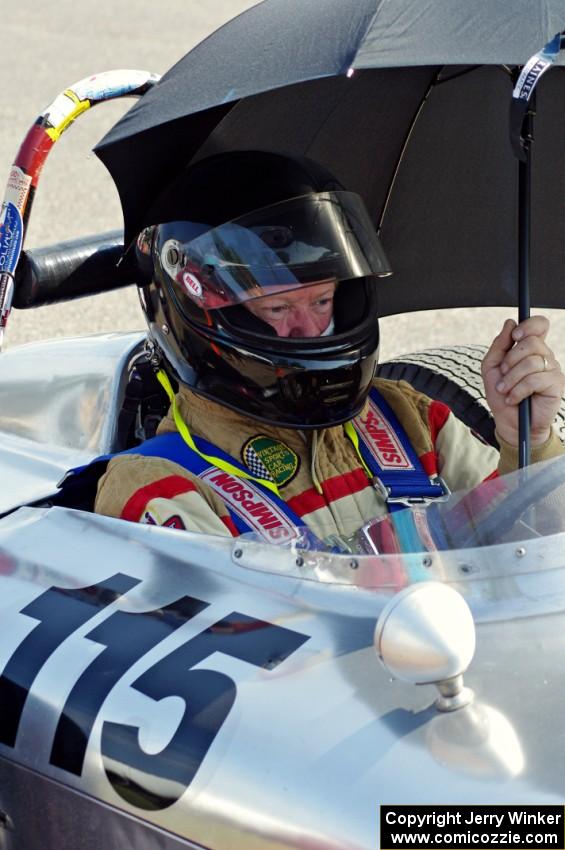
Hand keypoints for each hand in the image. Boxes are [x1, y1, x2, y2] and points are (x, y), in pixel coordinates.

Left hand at [481, 316, 564, 446]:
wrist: (509, 423)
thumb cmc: (501, 395)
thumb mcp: (492, 368)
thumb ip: (499, 345)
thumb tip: (510, 322)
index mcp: (530, 349)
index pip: (540, 325)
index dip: (530, 325)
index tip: (516, 335)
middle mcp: (544, 356)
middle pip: (532, 342)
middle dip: (510, 359)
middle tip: (502, 374)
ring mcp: (552, 369)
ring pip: (531, 362)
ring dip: (511, 378)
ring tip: (504, 390)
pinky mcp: (556, 385)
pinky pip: (535, 379)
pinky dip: (518, 390)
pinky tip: (513, 399)